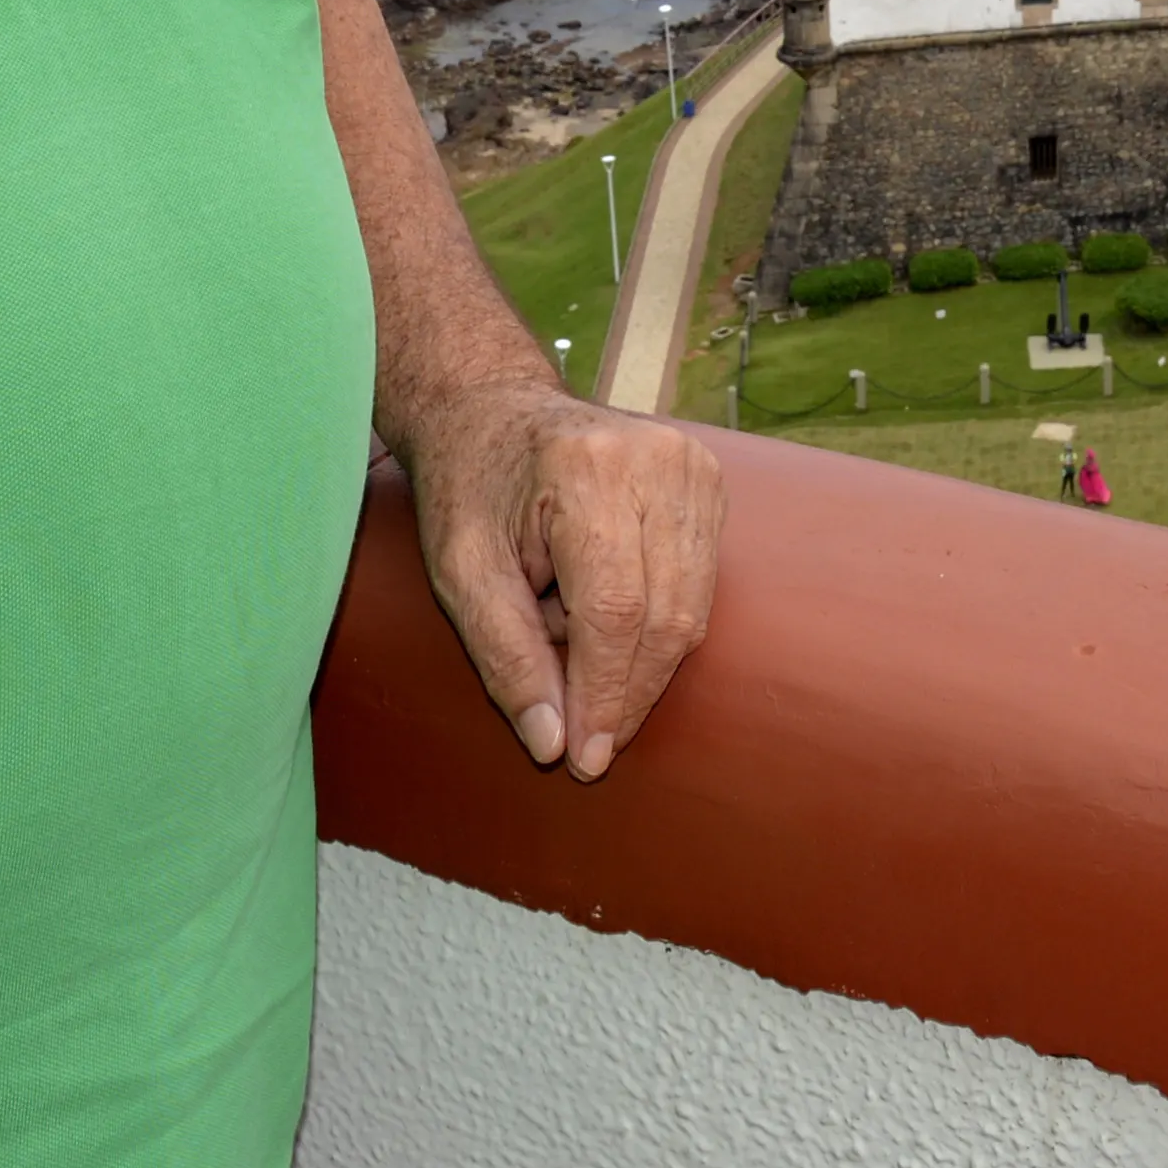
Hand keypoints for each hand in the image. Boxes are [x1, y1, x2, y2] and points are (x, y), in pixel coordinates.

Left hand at [393, 380, 723, 780]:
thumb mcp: (459, 571)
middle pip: (665, 617)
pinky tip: (604, 618)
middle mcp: (656, 460)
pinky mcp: (708, 480)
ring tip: (577, 655)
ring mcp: (692, 465)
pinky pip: (699, 588)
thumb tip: (553, 743)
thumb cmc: (469, 486)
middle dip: (626, 695)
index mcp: (586, 469)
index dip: (603, 694)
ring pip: (691, 611)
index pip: (615, 611)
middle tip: (588, 747)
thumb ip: (505, 656)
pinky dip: (656, 626)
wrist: (494, 407)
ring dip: (640, 662)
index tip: (584, 760)